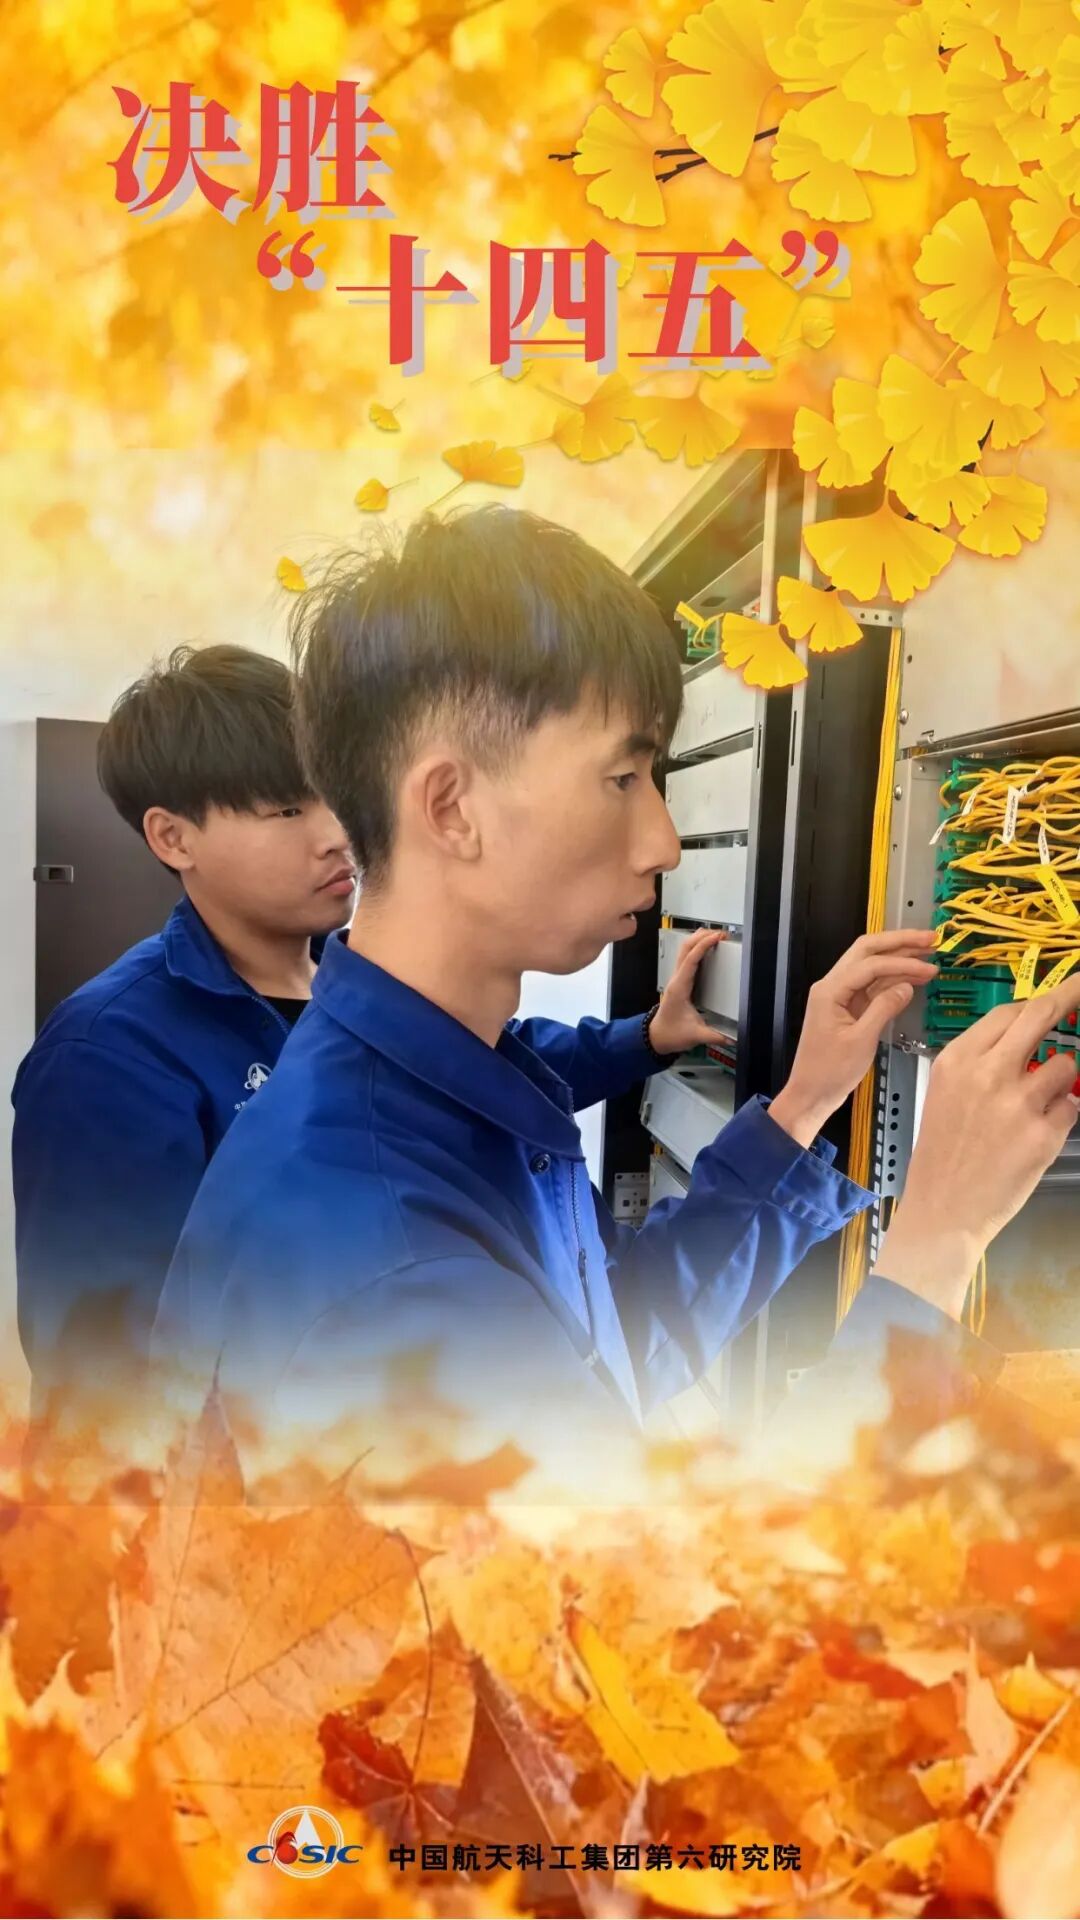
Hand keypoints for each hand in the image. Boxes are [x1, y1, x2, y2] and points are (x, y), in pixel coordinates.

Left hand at [648, 927, 734, 1056]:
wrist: (656, 1037)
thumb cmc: (671, 1034)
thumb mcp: (695, 1035)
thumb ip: (715, 1035)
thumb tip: (733, 1036)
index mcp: (680, 988)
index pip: (691, 960)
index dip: (703, 945)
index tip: (717, 937)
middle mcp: (676, 980)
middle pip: (685, 948)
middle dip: (701, 936)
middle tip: (720, 933)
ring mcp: (676, 979)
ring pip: (684, 951)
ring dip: (698, 940)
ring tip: (716, 936)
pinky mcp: (679, 981)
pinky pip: (686, 959)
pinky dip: (696, 949)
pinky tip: (707, 949)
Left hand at [769, 930, 939, 1148]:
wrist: (811, 1094)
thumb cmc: (830, 1072)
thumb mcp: (861, 1041)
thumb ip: (884, 1008)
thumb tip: (907, 985)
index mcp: (830, 991)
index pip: (870, 964)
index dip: (902, 963)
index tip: (929, 966)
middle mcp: (832, 986)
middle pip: (867, 951)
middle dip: (898, 942)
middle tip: (929, 939)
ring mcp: (840, 996)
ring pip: (871, 966)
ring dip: (898, 958)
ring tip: (928, 954)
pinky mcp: (848, 1008)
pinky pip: (872, 985)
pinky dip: (893, 978)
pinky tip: (913, 978)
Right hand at [873, 978, 1079, 1320]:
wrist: (943, 1208)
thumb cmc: (943, 1154)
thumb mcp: (945, 1093)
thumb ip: (980, 1061)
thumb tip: (1023, 1039)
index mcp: (958, 1059)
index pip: (1009, 1012)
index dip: (1039, 1003)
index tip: (1057, 995)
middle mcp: (988, 1073)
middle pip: (1041, 1016)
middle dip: (1070, 998)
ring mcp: (1018, 1103)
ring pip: (1067, 1065)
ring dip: (1062, 1080)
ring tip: (1038, 1104)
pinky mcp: (1044, 1134)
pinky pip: (1071, 1107)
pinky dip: (1061, 1117)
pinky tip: (1035, 1134)